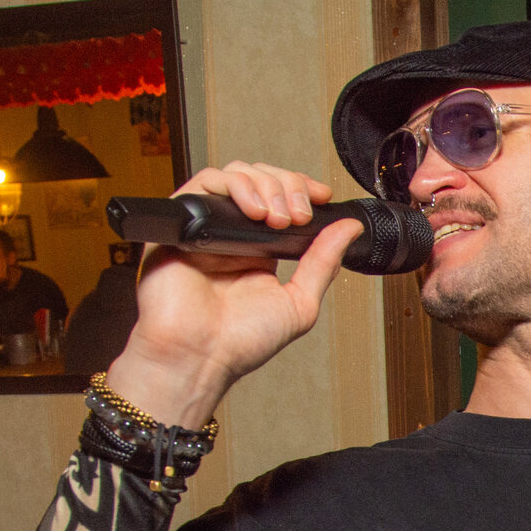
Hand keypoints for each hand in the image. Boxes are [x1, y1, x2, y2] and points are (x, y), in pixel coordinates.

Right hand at [104, 161, 363, 428]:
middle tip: (299, 215)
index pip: (281, 198)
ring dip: (267, 186)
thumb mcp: (298, 302)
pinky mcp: (181, 222)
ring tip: (279, 218)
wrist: (200, 356)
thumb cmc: (240, 342)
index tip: (322, 198)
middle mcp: (231, 234)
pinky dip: (237, 186)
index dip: (302, 189)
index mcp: (258, 250)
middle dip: (289, 187)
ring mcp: (207, 226)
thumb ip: (323, 262)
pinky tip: (255, 212)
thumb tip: (349, 229)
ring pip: (236, 174)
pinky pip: (205, 182)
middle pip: (261, 179)